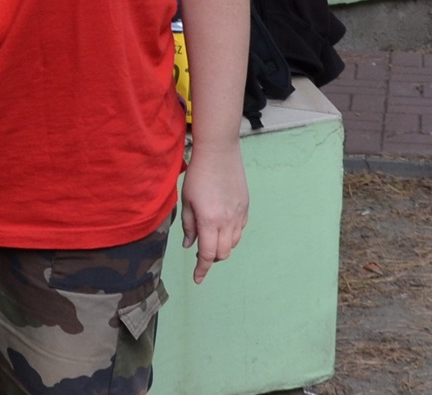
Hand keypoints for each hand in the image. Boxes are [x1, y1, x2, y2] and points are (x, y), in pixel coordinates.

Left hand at [180, 143, 248, 283]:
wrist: (219, 153)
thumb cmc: (198, 175)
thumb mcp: (186, 200)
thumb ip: (188, 225)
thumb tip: (189, 245)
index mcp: (209, 221)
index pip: (207, 255)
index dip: (202, 269)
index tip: (197, 279)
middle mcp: (227, 221)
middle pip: (222, 253)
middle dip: (211, 258)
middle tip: (200, 253)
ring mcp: (239, 215)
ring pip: (233, 243)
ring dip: (221, 247)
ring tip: (210, 238)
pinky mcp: (245, 208)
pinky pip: (239, 230)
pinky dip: (230, 234)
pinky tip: (221, 226)